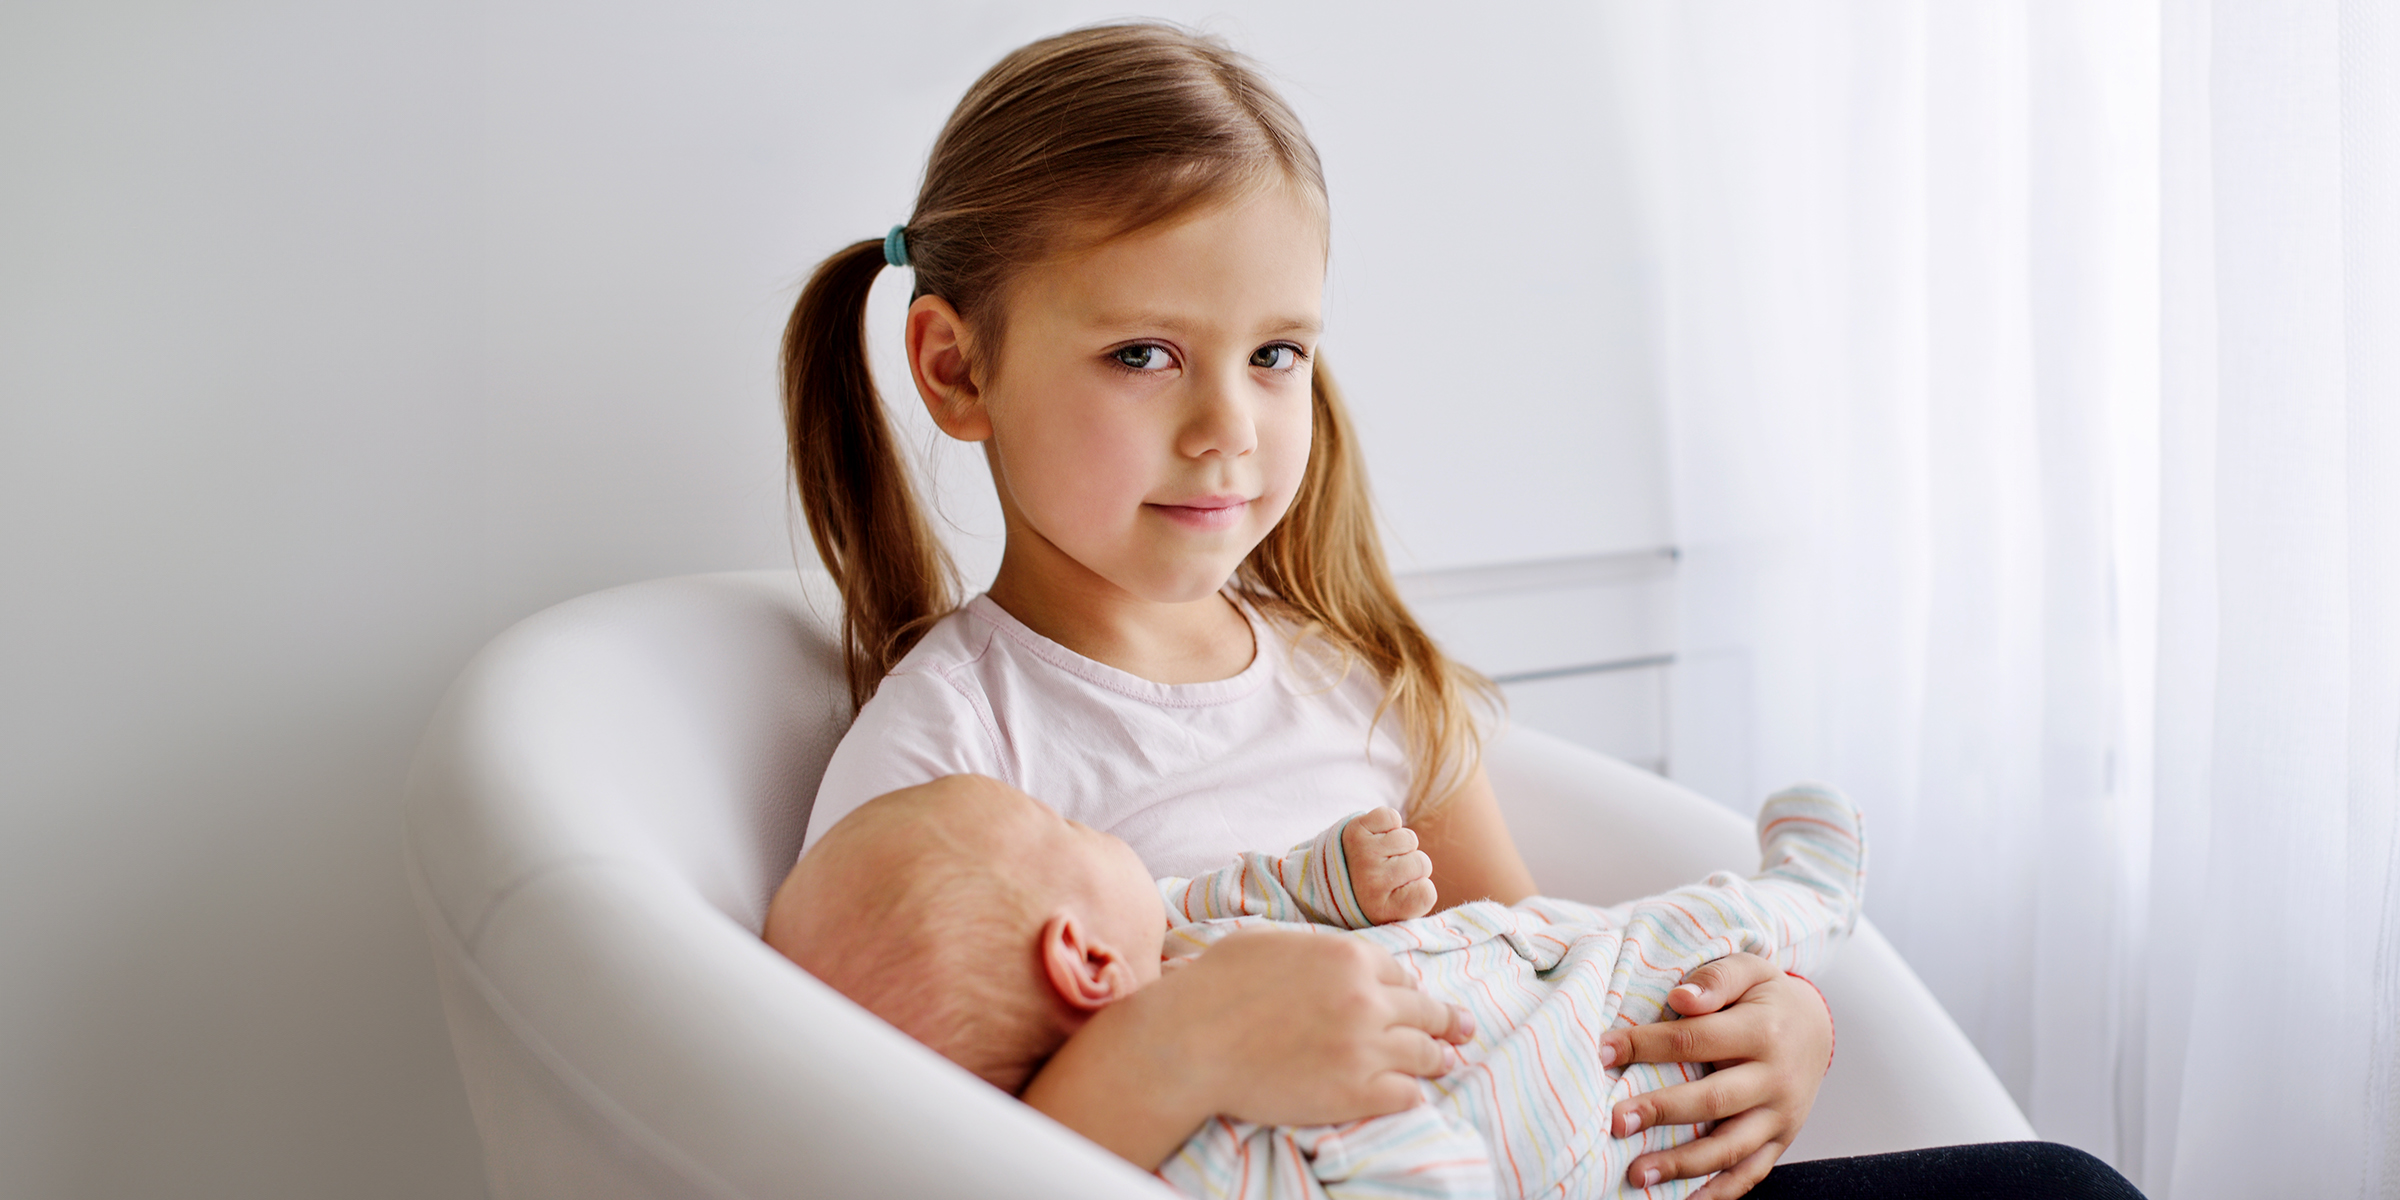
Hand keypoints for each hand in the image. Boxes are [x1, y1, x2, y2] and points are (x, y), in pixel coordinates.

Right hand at [1021, 928, 1472, 1167]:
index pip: (1400, 973)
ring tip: (1446, 1063)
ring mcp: (1366, 1047)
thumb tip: (1321, 952)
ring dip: (1437, 1058)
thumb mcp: (1267, 941)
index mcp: (1349, 957)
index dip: (1404, 989)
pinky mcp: (1357, 1092)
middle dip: (1446, 1021)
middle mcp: (1368, 999)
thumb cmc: (1215, 987)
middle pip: (1425, 1010)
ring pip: (1427, 1053)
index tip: (1410, 999)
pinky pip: (1408, 1094)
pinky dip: (1411, 1093)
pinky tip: (1409, 1094)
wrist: (1191, 1042)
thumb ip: (1310, 945)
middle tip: (1463, 1029)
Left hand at [1343, 806, 1436, 922]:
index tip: (1403, 891)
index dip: (1420, 888)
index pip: (1427, 894)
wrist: (1327, 878)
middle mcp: (1372, 881)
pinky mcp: (1355, 829)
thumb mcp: (1392, 914)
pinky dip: (1388, 824)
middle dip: (1411, 866)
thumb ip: (1415, 904)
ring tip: (1381, 855)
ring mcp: (1363, 853)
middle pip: (1423, 864)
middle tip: (1389, 872)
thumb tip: (1425, 885)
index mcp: (1382, 909)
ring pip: (1409, 839)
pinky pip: (1392, 817)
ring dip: (1400, 845)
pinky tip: (1376, 838)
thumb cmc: (1371, 895)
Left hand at [1600, 954, 1832, 1199]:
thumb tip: (1681, 998)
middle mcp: (1775, 1079)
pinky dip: (1718, 1192)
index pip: (1695, 1040)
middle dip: (1660, 1112)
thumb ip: (1715, 978)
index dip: (1646, 1046)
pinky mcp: (1781, 1141)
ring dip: (1682, 1164)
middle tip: (1615, 1121)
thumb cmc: (1767, 997)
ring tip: (1637, 1174)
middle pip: (1712, 1100)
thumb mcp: (1749, 969)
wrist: (1818, 1028)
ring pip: (1729, 1147)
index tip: (1603, 1052)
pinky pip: (1750, 1173)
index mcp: (1762, 1032)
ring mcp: (1780, 1116)